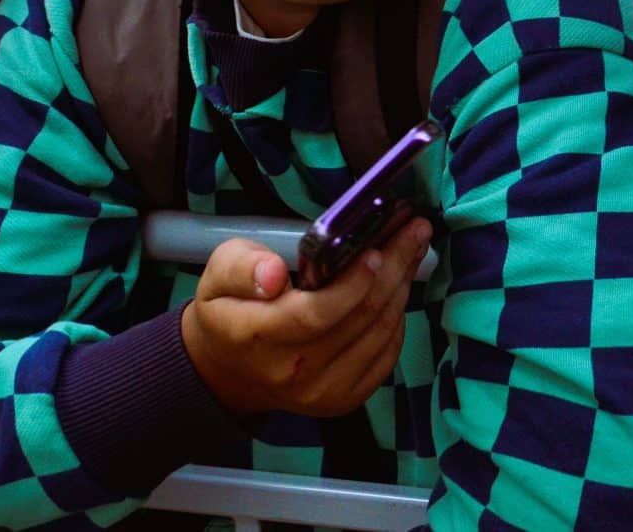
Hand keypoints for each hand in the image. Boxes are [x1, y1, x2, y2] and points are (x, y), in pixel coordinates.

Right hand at [180, 216, 428, 416]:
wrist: (228, 371)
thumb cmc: (228, 310)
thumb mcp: (217, 276)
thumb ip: (242, 267)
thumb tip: (273, 273)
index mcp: (256, 337)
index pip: (316, 313)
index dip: (353, 283)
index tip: (376, 250)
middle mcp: (292, 372)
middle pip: (359, 318)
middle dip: (395, 268)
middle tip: (415, 231)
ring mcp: (321, 392)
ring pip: (379, 334)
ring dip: (402, 288)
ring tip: (413, 250)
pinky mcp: (342, 400)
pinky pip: (385, 356)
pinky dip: (398, 319)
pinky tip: (398, 290)